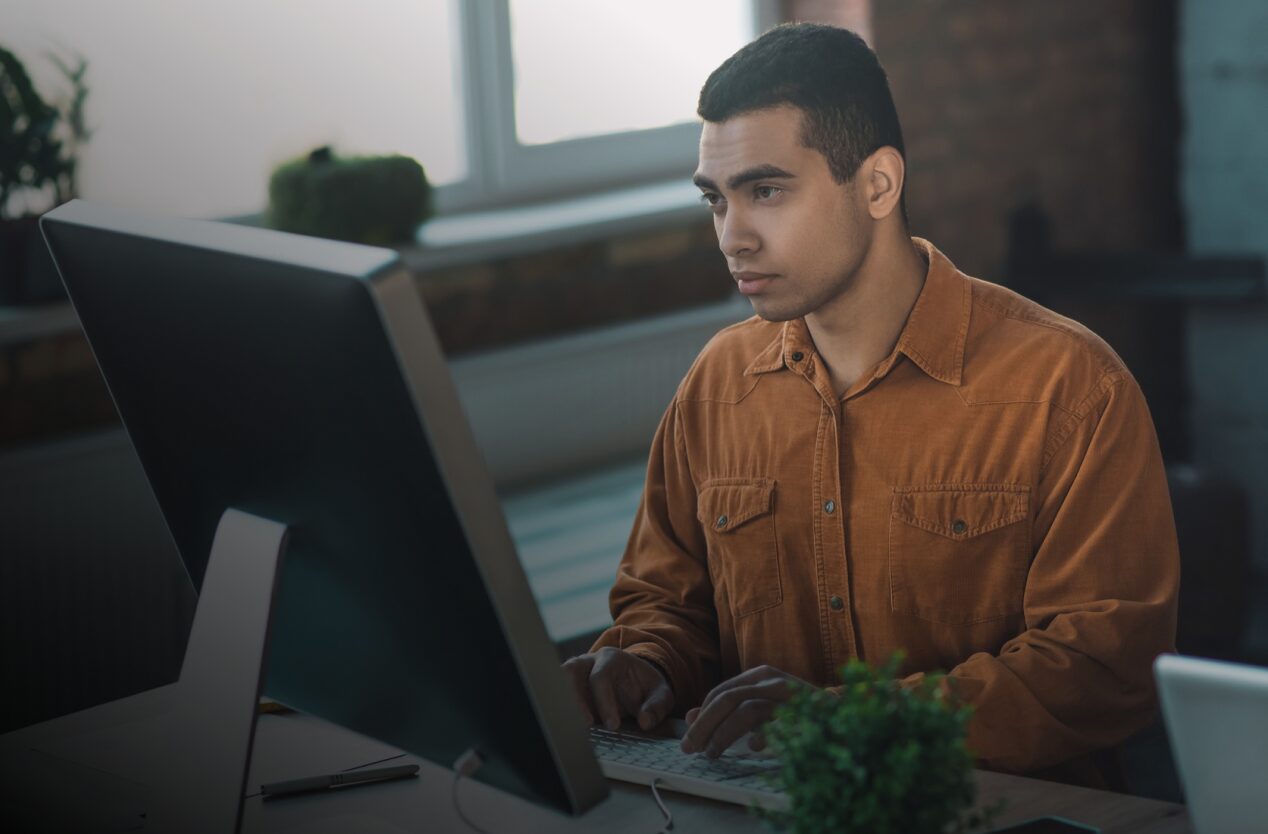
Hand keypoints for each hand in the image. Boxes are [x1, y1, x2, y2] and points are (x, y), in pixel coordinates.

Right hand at [562, 647, 674, 731]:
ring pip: (558, 680)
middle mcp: (589, 662)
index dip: (604, 701)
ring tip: (572, 727)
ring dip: (563, 702)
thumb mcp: (661, 693)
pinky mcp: (568, 687)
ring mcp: (575, 674)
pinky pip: (557, 693)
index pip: (600, 676)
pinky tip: (568, 726)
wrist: (636, 681)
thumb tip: (645, 722)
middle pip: (571, 672)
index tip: (613, 725)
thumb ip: (657, 706)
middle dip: (576, 699)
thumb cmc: (646, 687)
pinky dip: (560, 707)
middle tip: (586, 726)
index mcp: (611, 659)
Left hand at [680, 665, 809, 757]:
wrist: (843, 712)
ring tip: (714, 753)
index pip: (721, 692)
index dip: (701, 716)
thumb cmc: (796, 711)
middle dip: (706, 725)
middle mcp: (773, 681)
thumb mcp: (759, 705)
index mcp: (760, 675)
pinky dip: (765, 735)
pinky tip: (755, 747)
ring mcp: (791, 695)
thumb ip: (727, 710)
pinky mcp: (807, 713)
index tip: (689, 740)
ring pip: (749, 709)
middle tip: (691, 749)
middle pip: (729, 699)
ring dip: (726, 733)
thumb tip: (689, 717)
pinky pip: (782, 723)